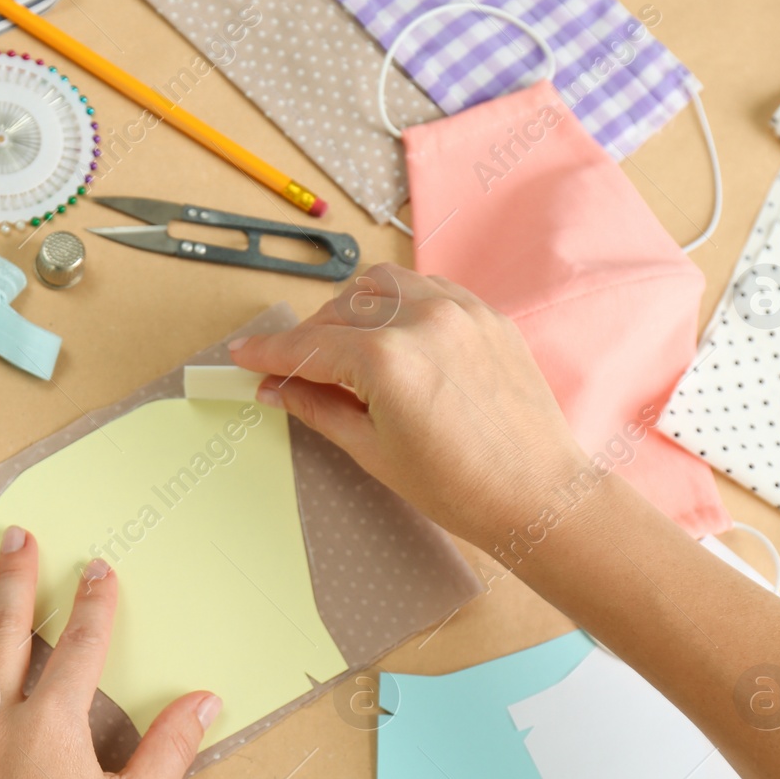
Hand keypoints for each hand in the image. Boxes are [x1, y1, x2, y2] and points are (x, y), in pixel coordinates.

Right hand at [229, 263, 589, 551]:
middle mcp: (422, 321)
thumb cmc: (460, 486)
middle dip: (309, 337)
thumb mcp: (372, 451)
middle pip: (339, 309)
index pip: (308, 346)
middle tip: (292, 370)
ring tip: (344, 348)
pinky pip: (426, 288)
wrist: (537, 494)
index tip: (243, 356)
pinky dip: (397, 302)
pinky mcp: (486, 315)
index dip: (268, 353)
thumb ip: (318, 407)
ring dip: (352, 308)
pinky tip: (391, 335)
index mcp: (387, 361)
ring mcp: (460, 311)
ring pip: (381, 284)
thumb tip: (277, 388)